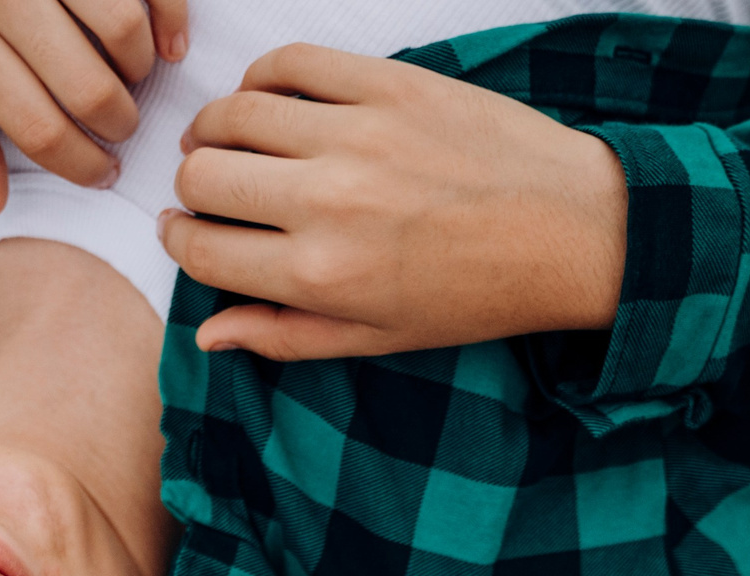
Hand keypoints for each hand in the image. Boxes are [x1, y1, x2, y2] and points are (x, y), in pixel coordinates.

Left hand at [0, 0, 187, 214]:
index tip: (103, 172)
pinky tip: (170, 42)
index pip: (36, 126)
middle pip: (89, 89)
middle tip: (121, 124)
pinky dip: (172, 19)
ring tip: (130, 74)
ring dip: (141, 68)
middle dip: (120, 123)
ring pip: (125, 32)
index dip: (81, 164)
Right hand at [160, 45, 626, 360]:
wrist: (569, 231)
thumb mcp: (376, 337)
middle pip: (201, 177)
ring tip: (227, 145)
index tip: (186, 233)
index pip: (200, 250)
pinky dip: (262, 80)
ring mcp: (357, 135)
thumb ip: (284, 335)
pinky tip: (268, 104)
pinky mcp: (388, 84)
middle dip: (191, 190)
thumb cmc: (477, 293)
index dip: (180, 242)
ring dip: (214, 132)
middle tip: (211, 193)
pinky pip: (290, 63)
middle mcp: (329, 202)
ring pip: (233, 114)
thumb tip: (207, 333)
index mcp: (321, 275)